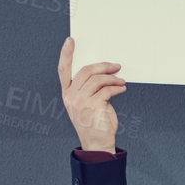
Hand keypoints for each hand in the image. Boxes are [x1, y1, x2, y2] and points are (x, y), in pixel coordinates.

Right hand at [56, 37, 124, 152]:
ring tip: (121, 81)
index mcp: (67, 93)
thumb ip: (90, 89)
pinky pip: (107, 89)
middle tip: (116, 66)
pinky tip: (122, 88)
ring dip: (113, 78)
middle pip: (86, 71)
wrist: (97, 142)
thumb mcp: (87, 103)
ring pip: (98, 79)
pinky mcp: (93, 105)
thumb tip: (106, 74)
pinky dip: (117, 87)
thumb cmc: (95, 122)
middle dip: (103, 66)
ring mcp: (80, 100)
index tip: (71, 41)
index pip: (63, 69)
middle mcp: (71, 95)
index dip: (66, 54)